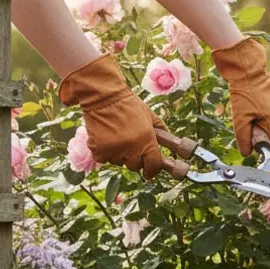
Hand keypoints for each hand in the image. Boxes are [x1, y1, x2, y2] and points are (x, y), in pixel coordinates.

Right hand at [59, 54, 166, 179]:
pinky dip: (104, 152)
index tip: (150, 172)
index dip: (152, 170)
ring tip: (116, 136)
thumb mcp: (150, 116)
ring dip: (118, 154)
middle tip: (130, 145)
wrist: (104, 96)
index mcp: (147, 140)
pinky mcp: (98, 150)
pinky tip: (105, 138)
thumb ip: (162, 131)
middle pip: (135, 166)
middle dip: (134, 159)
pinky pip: (104, 159)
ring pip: (118, 162)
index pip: (153, 165)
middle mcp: (131, 148)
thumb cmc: (128, 104)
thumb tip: (171, 143)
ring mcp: (114, 150)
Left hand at [213, 38, 269, 155]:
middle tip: (249, 124)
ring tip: (252, 113)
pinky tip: (256, 107)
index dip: (260, 143)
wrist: (248, 72)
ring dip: (264, 124)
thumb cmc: (243, 94)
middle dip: (262, 133)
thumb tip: (246, 154)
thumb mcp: (239, 119)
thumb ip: (243, 139)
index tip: (251, 138)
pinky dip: (267, 116)